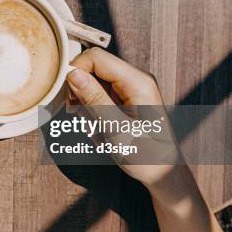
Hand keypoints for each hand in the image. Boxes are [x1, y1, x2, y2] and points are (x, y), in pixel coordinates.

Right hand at [67, 47, 179, 187]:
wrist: (163, 173)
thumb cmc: (147, 155)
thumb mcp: (116, 129)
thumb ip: (94, 99)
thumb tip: (73, 74)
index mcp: (138, 82)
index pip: (96, 58)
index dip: (76, 71)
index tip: (68, 96)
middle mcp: (135, 79)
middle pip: (93, 68)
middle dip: (80, 90)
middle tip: (79, 115)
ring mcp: (130, 88)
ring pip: (93, 82)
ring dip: (85, 103)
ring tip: (94, 127)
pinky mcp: (125, 97)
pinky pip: (99, 94)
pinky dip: (92, 110)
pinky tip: (98, 127)